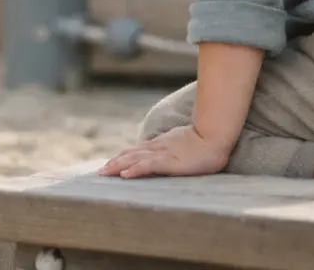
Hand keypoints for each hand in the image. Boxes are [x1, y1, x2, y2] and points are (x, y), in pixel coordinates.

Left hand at [98, 125, 229, 178]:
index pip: (135, 150)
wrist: (213, 137)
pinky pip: (148, 166)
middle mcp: (157, 147)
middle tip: (100, 172)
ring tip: (105, 173)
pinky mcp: (169, 161)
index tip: (109, 164)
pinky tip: (124, 175)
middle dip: (114, 162)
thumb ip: (168, 148)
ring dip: (118, 166)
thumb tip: (158, 154)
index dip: (121, 157)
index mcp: (159, 144)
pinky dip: (134, 169)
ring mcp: (162, 153)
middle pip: (130, 154)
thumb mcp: (179, 144)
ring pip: (134, 159)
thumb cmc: (201, 142)